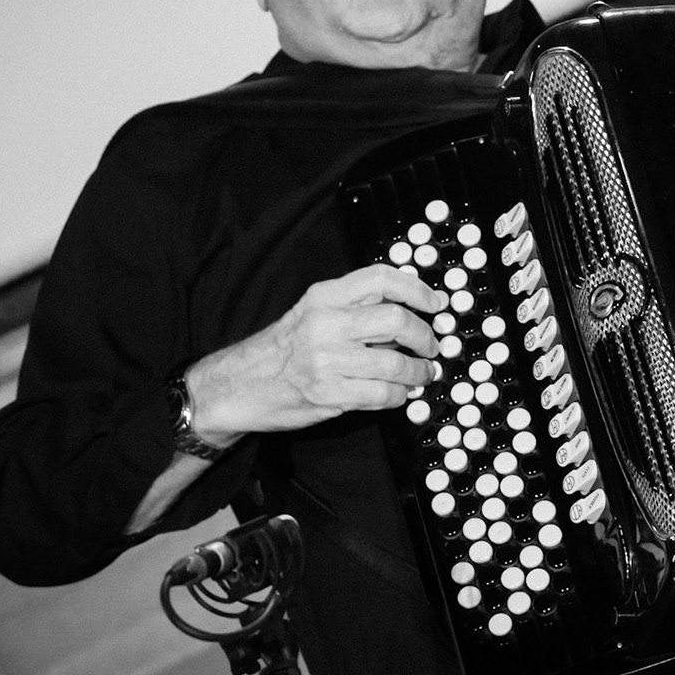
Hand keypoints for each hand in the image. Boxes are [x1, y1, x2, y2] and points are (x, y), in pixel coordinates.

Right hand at [183, 263, 444, 444]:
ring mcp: (326, 361)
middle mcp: (325, 324)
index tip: (436, 303)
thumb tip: (413, 311)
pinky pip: (382, 395)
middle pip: (396, 320)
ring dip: (418, 372)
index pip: (381, 279)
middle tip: (431, 346)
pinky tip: (399, 393)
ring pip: (395, 364)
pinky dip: (399, 396)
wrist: (238, 385)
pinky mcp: (328, 394)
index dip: (417, 289)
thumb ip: (356, 306)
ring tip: (422, 374)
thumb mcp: (313, 311)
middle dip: (424, 336)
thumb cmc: (284, 348)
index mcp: (325, 296)